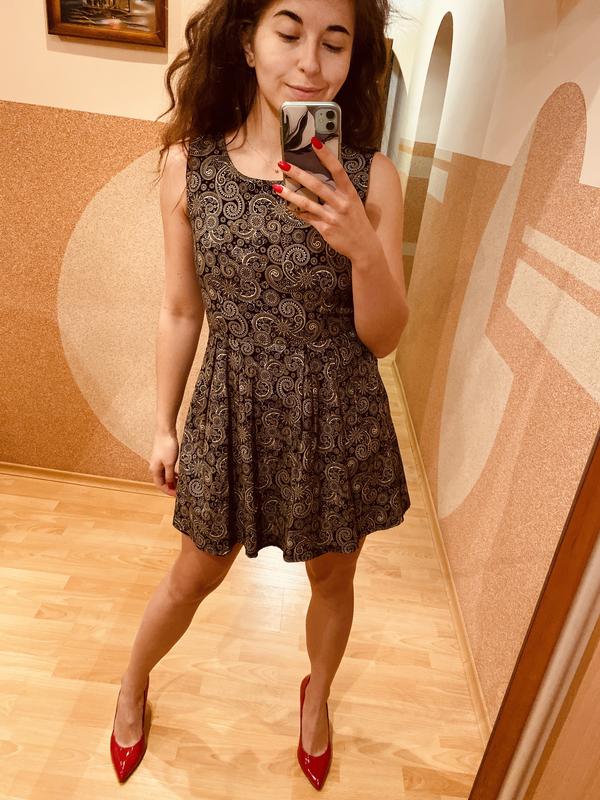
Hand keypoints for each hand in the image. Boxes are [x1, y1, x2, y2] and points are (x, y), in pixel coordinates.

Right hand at [148, 430, 178, 495]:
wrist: (165, 432)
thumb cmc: (166, 446)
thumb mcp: (170, 464)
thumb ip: (170, 476)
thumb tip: (170, 486)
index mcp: (154, 470)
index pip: (160, 485)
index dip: (168, 491)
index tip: (177, 495)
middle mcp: (155, 467)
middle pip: (163, 481)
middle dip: (171, 486)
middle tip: (181, 490)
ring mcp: (159, 461)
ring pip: (166, 474)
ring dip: (173, 479)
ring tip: (182, 482)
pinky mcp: (164, 456)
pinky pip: (168, 468)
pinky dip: (174, 472)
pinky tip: (180, 473)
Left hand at [272, 136, 378, 259]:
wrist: (363, 247)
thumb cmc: (357, 222)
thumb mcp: (353, 203)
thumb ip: (339, 192)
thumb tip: (320, 179)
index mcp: (350, 193)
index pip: (337, 170)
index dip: (326, 155)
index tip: (314, 142)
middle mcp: (341, 203)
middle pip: (316, 185)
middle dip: (298, 173)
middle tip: (283, 164)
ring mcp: (332, 217)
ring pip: (307, 203)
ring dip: (290, 195)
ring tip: (277, 187)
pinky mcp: (325, 229)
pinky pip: (308, 218)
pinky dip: (298, 212)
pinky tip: (288, 206)